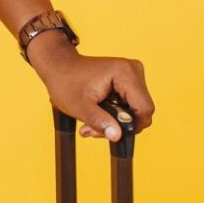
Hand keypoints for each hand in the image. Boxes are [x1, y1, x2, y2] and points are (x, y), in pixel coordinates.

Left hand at [28, 33, 154, 140]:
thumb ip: (100, 121)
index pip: (144, 109)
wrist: (59, 66)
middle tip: (94, 127)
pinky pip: (131, 104)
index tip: (108, 130)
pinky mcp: (129, 79)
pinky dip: (116, 114)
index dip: (130, 126)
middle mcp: (134, 70)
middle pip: (141, 111)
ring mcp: (132, 73)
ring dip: (115, 121)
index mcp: (125, 73)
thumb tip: (117, 136)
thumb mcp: (80, 106)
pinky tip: (99, 113)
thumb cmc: (66, 82)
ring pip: (135, 110)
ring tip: (93, 121)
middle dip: (119, 125)